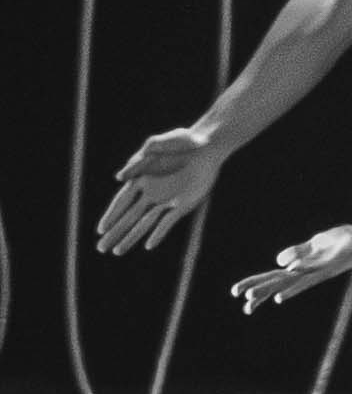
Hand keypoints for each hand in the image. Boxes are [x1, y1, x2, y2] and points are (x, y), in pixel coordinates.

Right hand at [97, 124, 220, 255]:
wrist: (209, 144)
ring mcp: (166, 200)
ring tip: (117, 252)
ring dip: (131, 238)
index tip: (100, 230)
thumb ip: (138, 162)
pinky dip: (158, 234)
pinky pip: (167, 223)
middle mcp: (151, 193)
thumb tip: (118, 178)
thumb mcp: (157, 146)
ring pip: (144, 224)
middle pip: (128, 217)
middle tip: (100, 249)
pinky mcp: (183, 204)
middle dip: (114, 233)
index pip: (121, 202)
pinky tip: (148, 246)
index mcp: (141, 178)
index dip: (111, 216)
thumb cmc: (182, 141)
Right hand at [229, 224, 351, 315]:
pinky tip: (288, 273)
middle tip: (242, 303)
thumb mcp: (317, 242)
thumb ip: (298, 251)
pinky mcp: (331, 265)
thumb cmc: (343, 241)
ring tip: (259, 299)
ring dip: (277, 289)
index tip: (236, 292)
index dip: (256, 284)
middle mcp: (309, 273)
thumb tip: (279, 262)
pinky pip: (313, 270)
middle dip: (261, 292)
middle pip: (279, 283)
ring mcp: (319, 271)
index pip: (273, 277)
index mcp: (302, 267)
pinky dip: (300, 273)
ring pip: (294, 282)